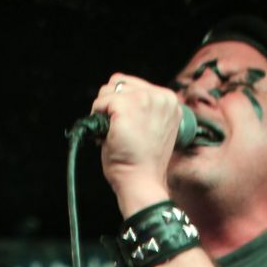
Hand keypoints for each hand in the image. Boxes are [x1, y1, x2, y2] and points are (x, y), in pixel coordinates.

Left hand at [90, 73, 180, 214]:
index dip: (123, 104)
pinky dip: (97, 118)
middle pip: (121, 82)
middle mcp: (160, 96)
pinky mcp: (126, 105)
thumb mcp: (151, 130)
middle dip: (112, 105)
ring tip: (113, 134)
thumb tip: (119, 99)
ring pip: (109, 90)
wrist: (141, 183)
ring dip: (104, 111)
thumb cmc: (144, 164)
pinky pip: (100, 102)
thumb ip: (144, 111)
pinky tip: (107, 135)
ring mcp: (144, 99)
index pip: (136, 85)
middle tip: (117, 131)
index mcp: (169, 102)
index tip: (126, 127)